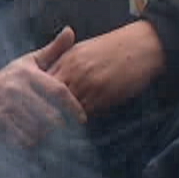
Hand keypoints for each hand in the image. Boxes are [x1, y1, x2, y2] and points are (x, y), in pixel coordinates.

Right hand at [0, 28, 86, 147]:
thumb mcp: (26, 63)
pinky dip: (27, 146)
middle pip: (51, 117)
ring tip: (47, 141)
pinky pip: (18, 141)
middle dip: (60, 129)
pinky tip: (28, 143)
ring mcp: (2, 106)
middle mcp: (15, 89)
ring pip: (36, 132)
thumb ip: (52, 50)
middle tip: (65, 135)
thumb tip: (71, 30)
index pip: (59, 92)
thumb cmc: (6, 80)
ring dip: (44, 140)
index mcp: (27, 74)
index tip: (83, 120)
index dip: (74, 108)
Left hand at [47, 21, 166, 118]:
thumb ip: (66, 64)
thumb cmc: (115, 48)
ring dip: (60, 120)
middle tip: (40, 126)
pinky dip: (78, 121)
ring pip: (64, 108)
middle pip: (49, 97)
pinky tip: (76, 127)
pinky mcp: (103, 94)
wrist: (143, 45)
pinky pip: (84, 113)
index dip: (37, 98)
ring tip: (54, 132)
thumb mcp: (85, 50)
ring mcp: (88, 82)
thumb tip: (51, 82)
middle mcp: (74, 70)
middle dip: (44, 112)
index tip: (35, 110)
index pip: (42, 82)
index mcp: (67, 58)